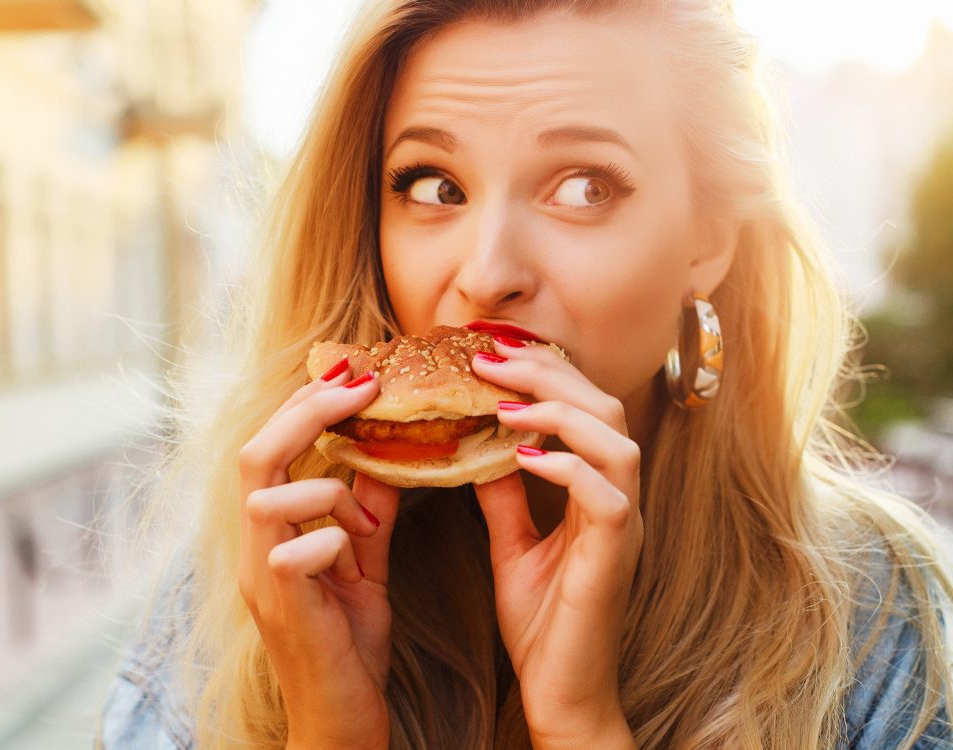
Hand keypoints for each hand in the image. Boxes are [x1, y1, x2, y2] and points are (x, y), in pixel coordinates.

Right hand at [237, 363, 397, 749]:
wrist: (343, 721)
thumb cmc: (349, 640)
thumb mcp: (364, 561)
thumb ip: (367, 509)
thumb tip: (386, 453)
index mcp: (271, 532)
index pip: (270, 448)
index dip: (306, 404)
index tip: (354, 371)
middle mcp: (254, 548)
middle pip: (255, 455)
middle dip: (309, 411)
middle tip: (362, 383)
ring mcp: (260, 578)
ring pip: (269, 497)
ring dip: (328, 492)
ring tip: (365, 525)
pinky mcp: (282, 607)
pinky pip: (295, 550)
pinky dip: (335, 538)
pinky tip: (358, 556)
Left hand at [471, 341, 641, 747]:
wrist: (562, 694)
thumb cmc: (544, 623)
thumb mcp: (514, 545)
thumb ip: (504, 496)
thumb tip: (480, 448)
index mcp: (599, 491)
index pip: (585, 409)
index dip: (544, 373)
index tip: (491, 354)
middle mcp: (620, 499)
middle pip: (604, 407)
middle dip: (548, 372)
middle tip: (490, 357)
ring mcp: (624, 525)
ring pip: (615, 440)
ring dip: (558, 409)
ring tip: (502, 402)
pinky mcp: (616, 555)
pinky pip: (606, 494)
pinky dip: (565, 465)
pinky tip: (521, 456)